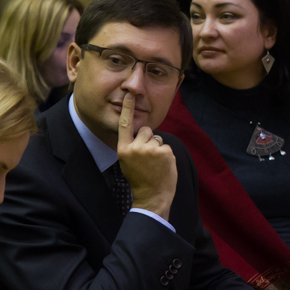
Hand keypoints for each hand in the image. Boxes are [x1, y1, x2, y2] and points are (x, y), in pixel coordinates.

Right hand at [116, 93, 176, 218]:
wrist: (152, 196)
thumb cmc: (139, 179)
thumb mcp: (127, 162)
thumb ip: (131, 146)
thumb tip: (142, 133)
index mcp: (123, 149)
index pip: (125, 125)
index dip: (128, 108)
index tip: (130, 94)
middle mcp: (136, 147)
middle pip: (146, 131)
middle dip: (149, 139)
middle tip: (148, 157)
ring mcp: (151, 149)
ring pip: (157, 138)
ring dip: (158, 148)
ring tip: (155, 163)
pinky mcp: (165, 152)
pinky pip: (166, 146)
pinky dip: (166, 155)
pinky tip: (162, 166)